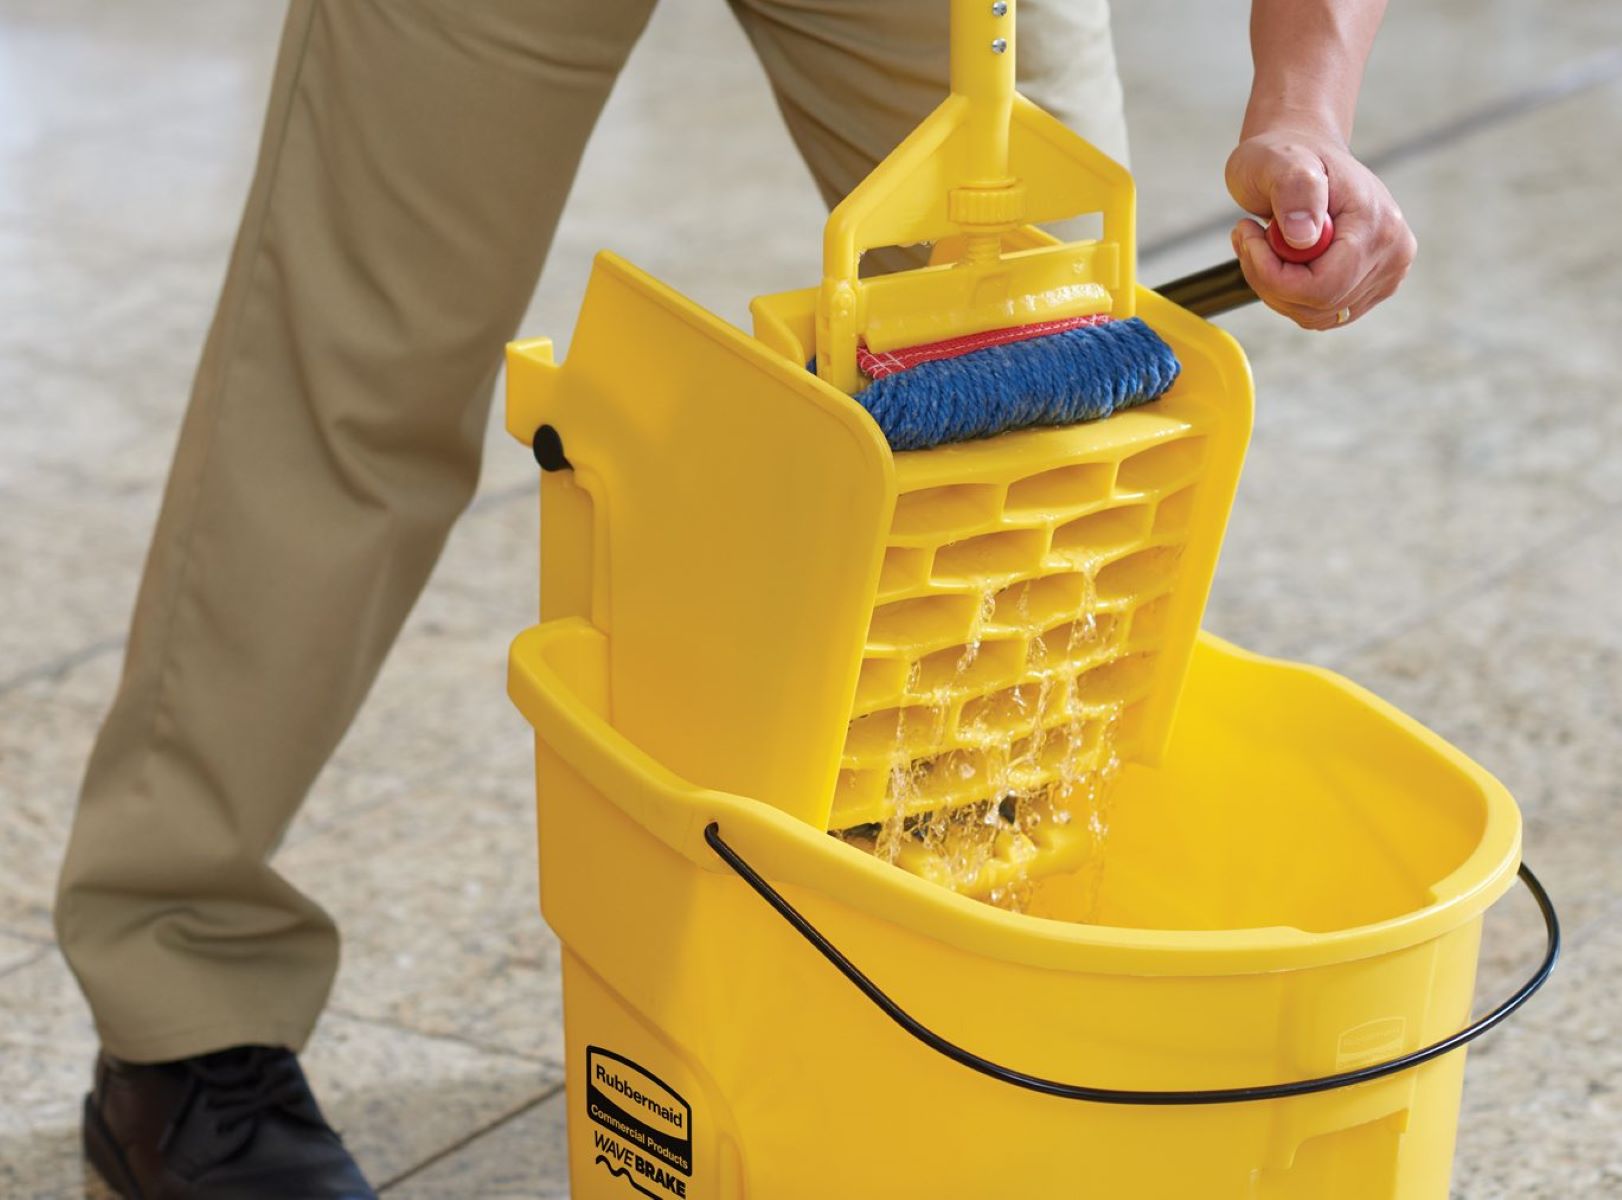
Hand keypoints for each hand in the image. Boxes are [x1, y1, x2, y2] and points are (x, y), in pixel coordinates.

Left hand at [1225, 128, 1416, 329]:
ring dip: (1276, 287)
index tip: (1246, 235)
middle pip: (1319, 305)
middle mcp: (1393, 254)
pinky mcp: (1370, 288)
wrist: (1303, 155)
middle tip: (1250, 238)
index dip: (1273, 275)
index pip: (1323, 286)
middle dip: (1270, 279)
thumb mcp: (1279, 160)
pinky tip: (1279, 259)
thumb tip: (1303, 237)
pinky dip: (1289, 294)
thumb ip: (1294, 191)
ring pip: (1316, 315)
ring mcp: (1386, 274)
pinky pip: (1319, 313)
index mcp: (1379, 224)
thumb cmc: (1286, 154)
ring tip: (1263, 242)